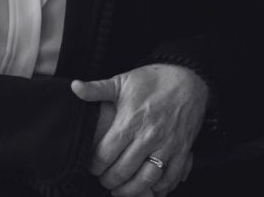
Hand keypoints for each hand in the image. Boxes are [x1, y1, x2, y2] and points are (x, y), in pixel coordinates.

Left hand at [71, 64, 207, 195]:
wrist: (188, 78)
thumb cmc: (153, 80)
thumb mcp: (122, 81)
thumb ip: (96, 89)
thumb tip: (74, 87)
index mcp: (130, 121)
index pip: (105, 154)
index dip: (95, 166)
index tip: (92, 167)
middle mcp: (148, 136)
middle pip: (123, 171)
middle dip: (109, 180)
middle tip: (103, 180)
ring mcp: (167, 145)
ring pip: (146, 179)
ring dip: (131, 190)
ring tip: (121, 190)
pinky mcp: (182, 150)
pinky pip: (170, 178)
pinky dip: (159, 188)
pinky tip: (148, 188)